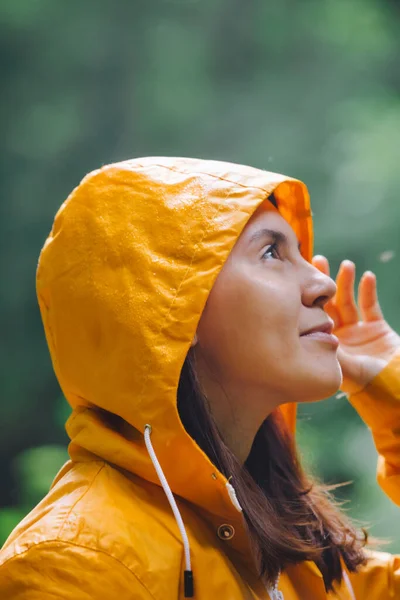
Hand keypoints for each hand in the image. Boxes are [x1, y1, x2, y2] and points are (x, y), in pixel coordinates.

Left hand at [312, 256, 399, 394]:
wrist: (396, 389)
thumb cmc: (367, 382)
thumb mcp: (342, 365)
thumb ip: (328, 348)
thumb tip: (308, 332)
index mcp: (324, 345)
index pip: (311, 317)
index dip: (307, 299)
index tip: (299, 278)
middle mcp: (337, 336)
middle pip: (326, 305)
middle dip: (322, 284)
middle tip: (316, 260)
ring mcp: (356, 332)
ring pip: (347, 301)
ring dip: (346, 282)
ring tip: (345, 264)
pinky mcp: (376, 328)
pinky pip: (370, 305)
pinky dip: (368, 290)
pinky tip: (367, 276)